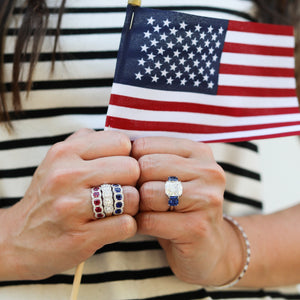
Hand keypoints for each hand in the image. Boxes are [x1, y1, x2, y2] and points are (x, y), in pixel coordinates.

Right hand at [0, 130, 139, 280]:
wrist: (17, 240)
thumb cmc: (49, 195)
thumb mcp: (58, 160)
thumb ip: (87, 142)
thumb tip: (122, 137)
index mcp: (64, 152)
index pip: (121, 142)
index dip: (126, 156)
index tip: (119, 168)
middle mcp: (66, 176)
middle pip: (131, 168)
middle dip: (132, 181)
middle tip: (121, 190)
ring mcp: (72, 208)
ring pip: (132, 197)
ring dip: (131, 205)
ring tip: (117, 208)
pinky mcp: (80, 238)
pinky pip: (126, 225)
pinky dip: (125, 226)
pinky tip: (112, 225)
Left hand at [132, 137, 241, 285]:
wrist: (206, 246)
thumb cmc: (179, 205)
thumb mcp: (170, 174)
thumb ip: (149, 156)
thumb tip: (114, 143)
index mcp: (199, 151)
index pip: (144, 145)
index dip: (131, 163)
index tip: (136, 178)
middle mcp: (208, 171)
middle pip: (146, 166)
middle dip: (135, 185)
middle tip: (140, 196)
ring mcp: (206, 199)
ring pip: (147, 193)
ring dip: (139, 206)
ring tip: (147, 210)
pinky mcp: (197, 227)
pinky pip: (149, 220)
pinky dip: (140, 225)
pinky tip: (149, 226)